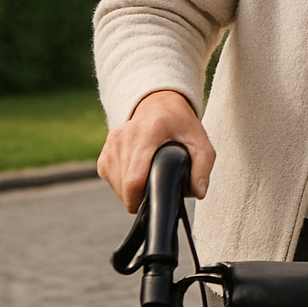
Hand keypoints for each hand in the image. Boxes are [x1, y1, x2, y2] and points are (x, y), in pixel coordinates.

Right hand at [97, 90, 215, 213]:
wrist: (160, 105)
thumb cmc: (181, 126)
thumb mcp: (201, 141)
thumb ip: (203, 166)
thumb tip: (198, 192)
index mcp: (150, 132)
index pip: (135, 178)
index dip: (141, 198)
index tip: (153, 201)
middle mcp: (126, 136)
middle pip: (124, 185)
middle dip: (140, 197)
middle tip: (157, 189)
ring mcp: (112, 144)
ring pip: (116, 184)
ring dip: (131, 191)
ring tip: (150, 178)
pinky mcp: (104, 152)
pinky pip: (110, 178)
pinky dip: (122, 183)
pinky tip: (138, 173)